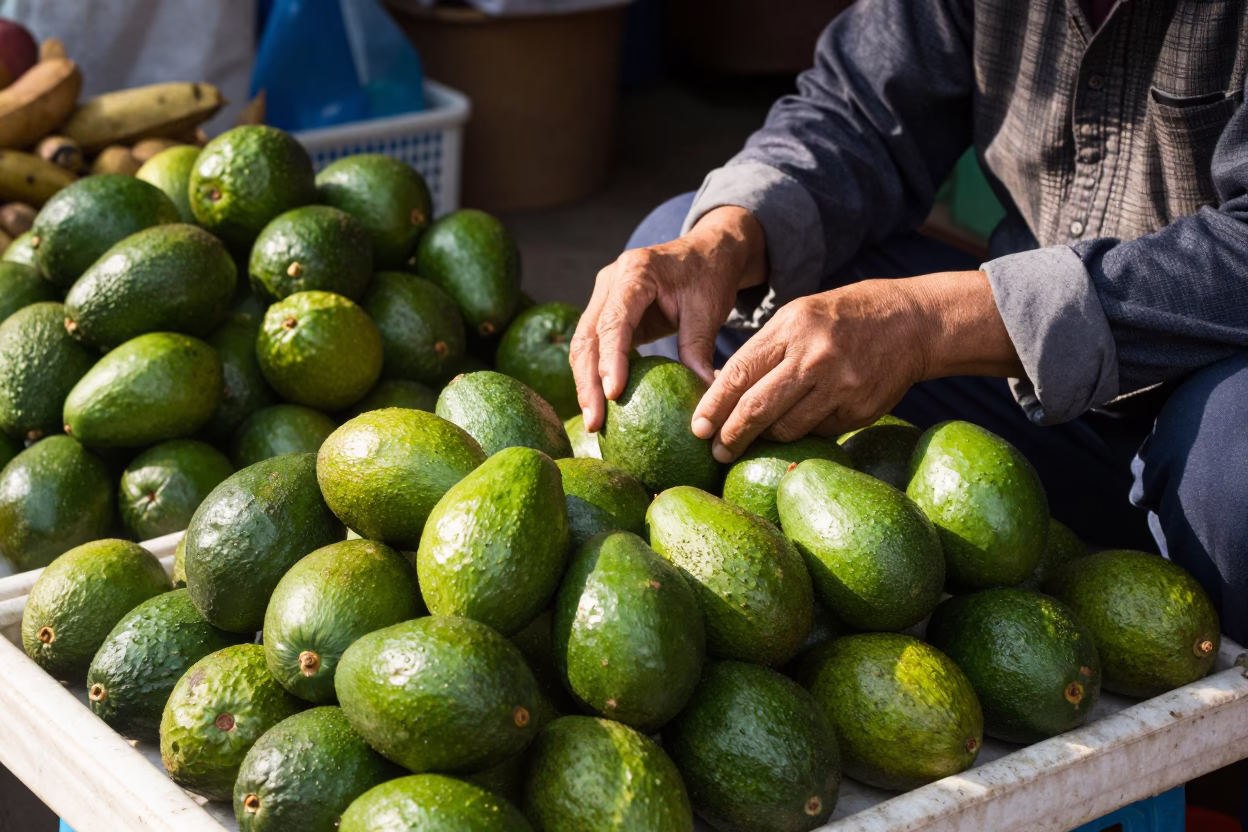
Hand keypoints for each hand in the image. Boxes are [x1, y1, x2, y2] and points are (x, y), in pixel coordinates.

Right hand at [571, 206, 766, 431]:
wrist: (705, 251)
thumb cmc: (709, 275)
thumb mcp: (709, 308)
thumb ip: (699, 347)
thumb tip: (704, 395)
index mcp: (636, 272)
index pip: (615, 320)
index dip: (611, 358)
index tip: (614, 393)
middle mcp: (610, 281)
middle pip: (587, 336)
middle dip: (588, 382)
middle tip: (596, 422)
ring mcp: (604, 297)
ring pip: (583, 344)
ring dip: (585, 384)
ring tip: (595, 422)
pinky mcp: (606, 313)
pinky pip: (594, 347)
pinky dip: (594, 375)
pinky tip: (602, 406)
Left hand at [690, 270, 1023, 461]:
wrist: (912, 321)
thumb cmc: (842, 318)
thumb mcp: (798, 316)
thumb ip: (763, 350)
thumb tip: (720, 391)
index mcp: (791, 329)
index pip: (738, 375)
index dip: (713, 406)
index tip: (697, 428)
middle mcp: (814, 358)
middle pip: (757, 409)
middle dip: (730, 436)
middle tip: (716, 453)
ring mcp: (840, 386)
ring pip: (787, 429)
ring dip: (767, 438)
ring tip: (757, 439)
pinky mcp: (860, 410)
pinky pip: (818, 433)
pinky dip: (804, 433)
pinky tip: (802, 424)